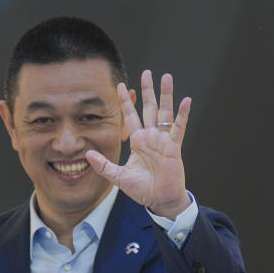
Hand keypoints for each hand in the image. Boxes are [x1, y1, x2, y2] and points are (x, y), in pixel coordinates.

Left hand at [86, 70, 191, 218]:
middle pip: (149, 108)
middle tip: (147, 72)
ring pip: (165, 112)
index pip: (130, 116)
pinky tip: (186, 101)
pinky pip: (178, 127)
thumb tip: (87, 155)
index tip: (120, 85)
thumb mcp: (118, 177)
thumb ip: (104, 165)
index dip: (125, 101)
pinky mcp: (173, 147)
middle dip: (147, 90)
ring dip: (166, 95)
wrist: (159, 200)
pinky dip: (182, 114)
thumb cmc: (142, 190)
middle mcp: (151, 137)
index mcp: (138, 141)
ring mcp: (163, 140)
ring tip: (166, 77)